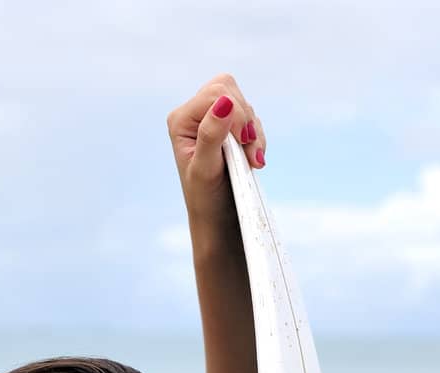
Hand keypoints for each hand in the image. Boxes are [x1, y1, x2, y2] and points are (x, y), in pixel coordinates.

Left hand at [166, 73, 267, 230]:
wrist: (217, 217)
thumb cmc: (206, 197)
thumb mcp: (205, 168)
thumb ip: (211, 134)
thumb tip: (224, 102)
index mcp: (181, 119)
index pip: (215, 93)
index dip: (236, 114)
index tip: (244, 144)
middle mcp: (194, 114)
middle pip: (228, 88)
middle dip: (245, 119)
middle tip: (249, 151)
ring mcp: (212, 120)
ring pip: (243, 104)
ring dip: (253, 132)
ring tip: (252, 161)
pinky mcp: (229, 129)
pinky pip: (251, 118)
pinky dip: (257, 137)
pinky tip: (254, 159)